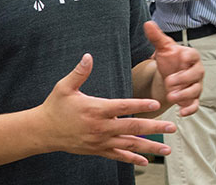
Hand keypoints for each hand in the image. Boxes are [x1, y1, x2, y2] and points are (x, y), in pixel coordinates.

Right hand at [39, 54, 175, 164]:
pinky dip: (133, 158)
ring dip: (150, 146)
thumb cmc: (55, 107)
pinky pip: (118, 156)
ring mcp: (100, 141)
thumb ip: (79, 72)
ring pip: (129, 145)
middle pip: (132, 128)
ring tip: (167, 148)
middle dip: (154, 127)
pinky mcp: (97, 150)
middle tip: (172, 127)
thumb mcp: (64, 87)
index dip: (140, 104)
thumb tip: (88, 56)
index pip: (122, 106)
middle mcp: (100, 127)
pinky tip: (146, 160)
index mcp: (95, 110)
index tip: (156, 103)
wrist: (43, 132)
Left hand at [144, 22, 203, 116]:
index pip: (193, 55)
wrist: (169, 74)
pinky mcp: (192, 98)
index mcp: (190, 56)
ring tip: (171, 96)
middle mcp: (196, 70)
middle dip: (183, 79)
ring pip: (195, 90)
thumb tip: (148, 23)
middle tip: (169, 82)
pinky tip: (181, 113)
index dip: (188, 57)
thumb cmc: (169, 60)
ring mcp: (195, 85)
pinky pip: (195, 104)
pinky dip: (190, 109)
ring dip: (184, 94)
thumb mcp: (162, 48)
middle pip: (196, 74)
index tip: (181, 59)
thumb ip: (156, 37)